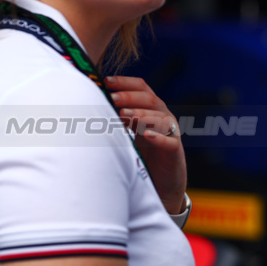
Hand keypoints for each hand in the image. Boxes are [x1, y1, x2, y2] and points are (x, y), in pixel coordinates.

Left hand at [106, 75, 186, 213]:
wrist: (163, 184)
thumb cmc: (142, 157)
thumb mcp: (129, 133)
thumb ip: (117, 118)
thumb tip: (92, 104)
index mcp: (152, 109)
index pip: (142, 88)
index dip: (126, 83)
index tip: (107, 81)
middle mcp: (163, 117)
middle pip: (150, 100)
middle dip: (130, 97)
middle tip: (112, 98)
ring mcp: (171, 133)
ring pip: (160, 118)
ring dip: (141, 114)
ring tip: (124, 114)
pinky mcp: (175, 151)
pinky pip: (169, 141)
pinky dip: (158, 137)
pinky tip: (147, 136)